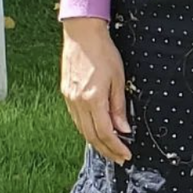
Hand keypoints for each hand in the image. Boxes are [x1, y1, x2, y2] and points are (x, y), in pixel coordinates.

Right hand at [60, 18, 131, 163]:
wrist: (82, 34)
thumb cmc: (103, 52)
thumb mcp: (118, 79)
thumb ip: (119, 107)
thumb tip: (123, 129)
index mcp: (93, 99)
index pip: (105, 133)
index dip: (116, 147)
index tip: (126, 155)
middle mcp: (78, 102)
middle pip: (92, 136)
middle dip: (106, 150)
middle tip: (119, 158)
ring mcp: (70, 98)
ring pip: (82, 129)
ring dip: (96, 142)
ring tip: (109, 149)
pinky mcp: (66, 93)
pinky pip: (76, 119)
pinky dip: (87, 129)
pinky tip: (95, 131)